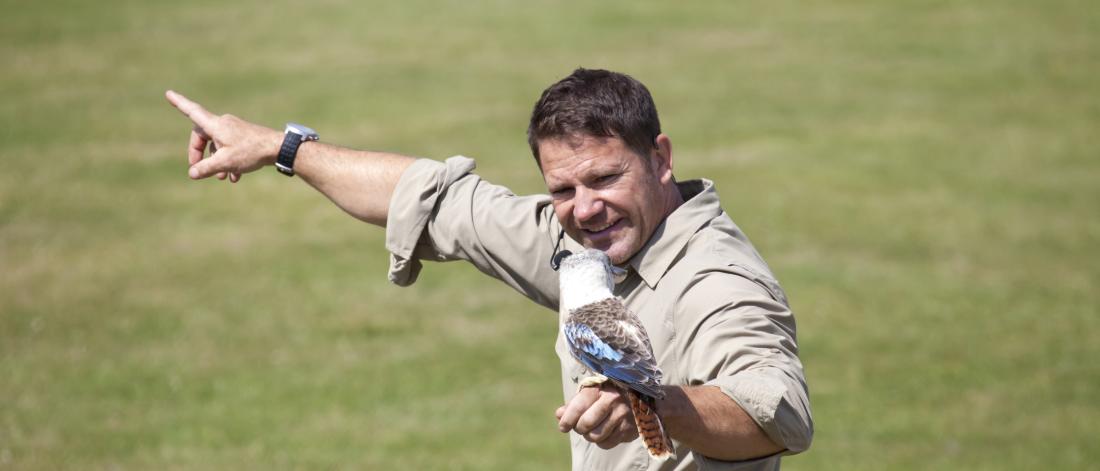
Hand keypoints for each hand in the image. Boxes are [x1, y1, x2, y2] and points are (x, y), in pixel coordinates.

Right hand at [165, 90, 282, 181]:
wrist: (278, 148)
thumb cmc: (251, 152)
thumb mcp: (225, 162)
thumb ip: (206, 168)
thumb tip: (192, 173)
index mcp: (216, 125)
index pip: (192, 112)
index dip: (179, 103)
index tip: (168, 93)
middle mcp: (224, 123)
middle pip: (202, 136)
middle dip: (200, 154)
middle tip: (199, 169)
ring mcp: (235, 130)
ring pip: (218, 145)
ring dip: (217, 162)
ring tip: (222, 178)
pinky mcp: (244, 137)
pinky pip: (230, 148)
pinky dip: (229, 161)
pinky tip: (235, 177)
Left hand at [555, 382, 637, 448]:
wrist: (637, 398)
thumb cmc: (606, 395)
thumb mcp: (590, 394)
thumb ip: (573, 404)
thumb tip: (559, 415)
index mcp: (599, 388)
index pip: (578, 406)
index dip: (567, 420)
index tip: (563, 427)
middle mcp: (612, 400)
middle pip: (585, 424)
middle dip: (579, 429)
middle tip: (580, 427)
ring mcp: (622, 415)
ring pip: (595, 436)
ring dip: (589, 436)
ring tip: (593, 429)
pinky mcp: (628, 429)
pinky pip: (606, 444)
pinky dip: (601, 441)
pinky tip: (605, 432)